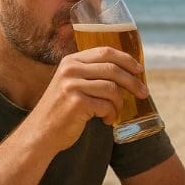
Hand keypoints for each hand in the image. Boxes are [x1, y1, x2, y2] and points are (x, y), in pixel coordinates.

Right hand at [28, 47, 149, 151]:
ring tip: (113, 113)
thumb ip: (92, 74)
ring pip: (112, 89)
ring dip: (118, 104)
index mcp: (71, 60)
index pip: (105, 51)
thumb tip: (128, 72)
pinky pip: (106, 106)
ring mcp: (72, 85)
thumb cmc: (62, 110)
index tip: (139, 70)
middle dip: (132, 82)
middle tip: (143, 93)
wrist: (40, 133)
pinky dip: (111, 115)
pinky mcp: (76, 103)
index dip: (127, 59)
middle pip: (113, 69)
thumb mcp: (72, 84)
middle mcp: (70, 69)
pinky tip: (106, 120)